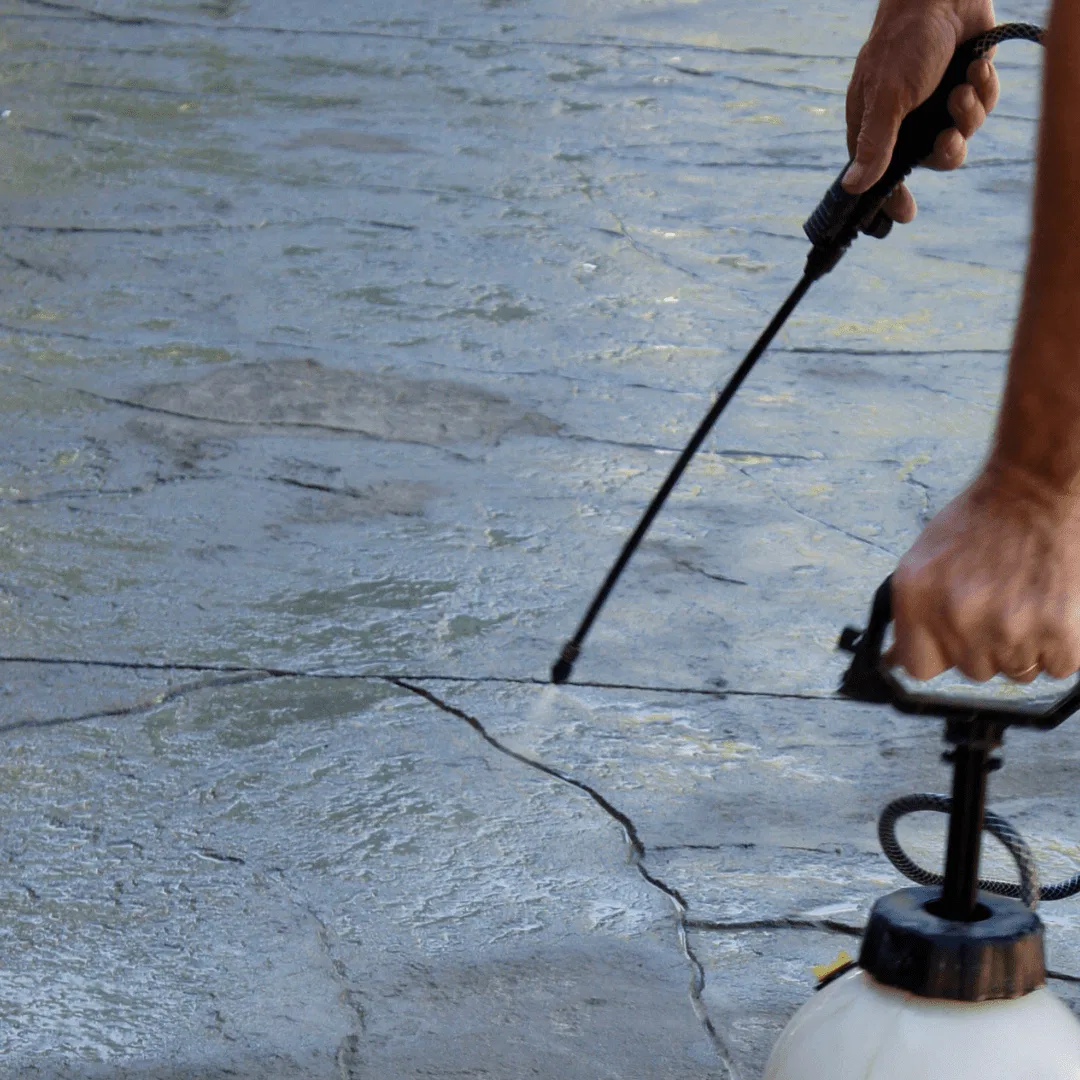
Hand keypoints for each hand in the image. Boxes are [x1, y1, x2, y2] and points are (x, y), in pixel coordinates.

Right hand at [842, 0, 999, 223]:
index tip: (904, 214)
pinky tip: (976, 67)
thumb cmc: (905, 43)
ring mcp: (938, 104)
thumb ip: (875, 144)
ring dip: (968, 114)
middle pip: (930, 161)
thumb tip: (852, 187)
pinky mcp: (966, 85)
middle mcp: (907, 121)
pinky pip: (981, 108)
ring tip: (964, 87)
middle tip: (949, 138)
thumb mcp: (887, 97)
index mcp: (877, 126)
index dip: (892, 198)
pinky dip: (983, 90)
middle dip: (946, 151)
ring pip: (961, 136)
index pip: (880, 175)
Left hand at [887, 463, 1079, 681]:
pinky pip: (1057, 668)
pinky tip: (1049, 607)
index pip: (918, 666)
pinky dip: (1059, 646)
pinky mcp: (1058, 632)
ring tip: (1024, 600)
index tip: (949, 644)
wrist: (1034, 490)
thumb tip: (895, 659)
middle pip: (972, 671)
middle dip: (984, 645)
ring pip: (1017, 672)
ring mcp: (1008, 629)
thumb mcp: (923, 562)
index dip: (937, 655)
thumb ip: (910, 614)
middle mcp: (958, 618)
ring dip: (1023, 647)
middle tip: (997, 602)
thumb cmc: (978, 523)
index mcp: (918, 600)